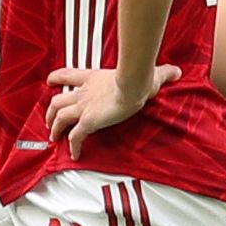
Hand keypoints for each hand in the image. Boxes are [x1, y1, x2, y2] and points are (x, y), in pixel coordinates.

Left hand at [45, 64, 181, 159]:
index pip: (67, 75)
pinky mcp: (88, 122)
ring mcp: (84, 108)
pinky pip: (75, 137)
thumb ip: (162, 72)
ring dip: (55, 128)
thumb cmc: (140, 77)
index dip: (56, 78)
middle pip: (56, 101)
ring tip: (54, 138)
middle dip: (50, 112)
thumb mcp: (150, 73)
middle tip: (49, 121)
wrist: (134, 84)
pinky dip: (73, 146)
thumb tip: (176, 71)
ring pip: (59, 118)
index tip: (49, 82)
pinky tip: (74, 154)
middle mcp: (84, 94)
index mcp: (93, 79)